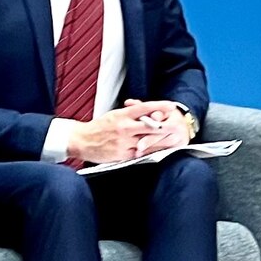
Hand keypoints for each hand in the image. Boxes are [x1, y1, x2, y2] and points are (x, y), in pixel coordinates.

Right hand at [64, 101, 185, 162]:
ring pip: (148, 141)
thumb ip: (131, 115)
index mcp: (122, 115)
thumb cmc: (98, 127)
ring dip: (162, 141)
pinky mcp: (122, 155)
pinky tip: (160, 151)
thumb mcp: (114, 115)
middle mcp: (124, 128)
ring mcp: (124, 142)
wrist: (81, 140)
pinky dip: (151, 152)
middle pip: (150, 126)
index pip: (144, 108)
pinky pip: (140, 153)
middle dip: (165, 126)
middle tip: (179, 125)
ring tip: (174, 140)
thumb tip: (148, 112)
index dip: (159, 106)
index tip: (171, 105)